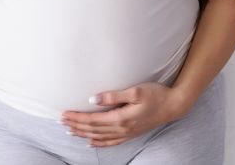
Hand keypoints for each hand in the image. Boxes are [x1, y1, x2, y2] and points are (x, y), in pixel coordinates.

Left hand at [60, 82, 186, 146]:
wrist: (174, 106)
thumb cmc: (156, 95)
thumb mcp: (135, 91)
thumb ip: (113, 96)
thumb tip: (93, 99)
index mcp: (120, 118)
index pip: (92, 119)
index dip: (76, 117)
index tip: (63, 114)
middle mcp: (121, 129)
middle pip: (92, 129)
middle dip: (75, 125)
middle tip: (61, 121)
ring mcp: (126, 133)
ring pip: (99, 136)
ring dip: (83, 134)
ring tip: (70, 131)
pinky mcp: (131, 134)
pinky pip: (110, 142)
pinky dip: (98, 143)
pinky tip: (91, 142)